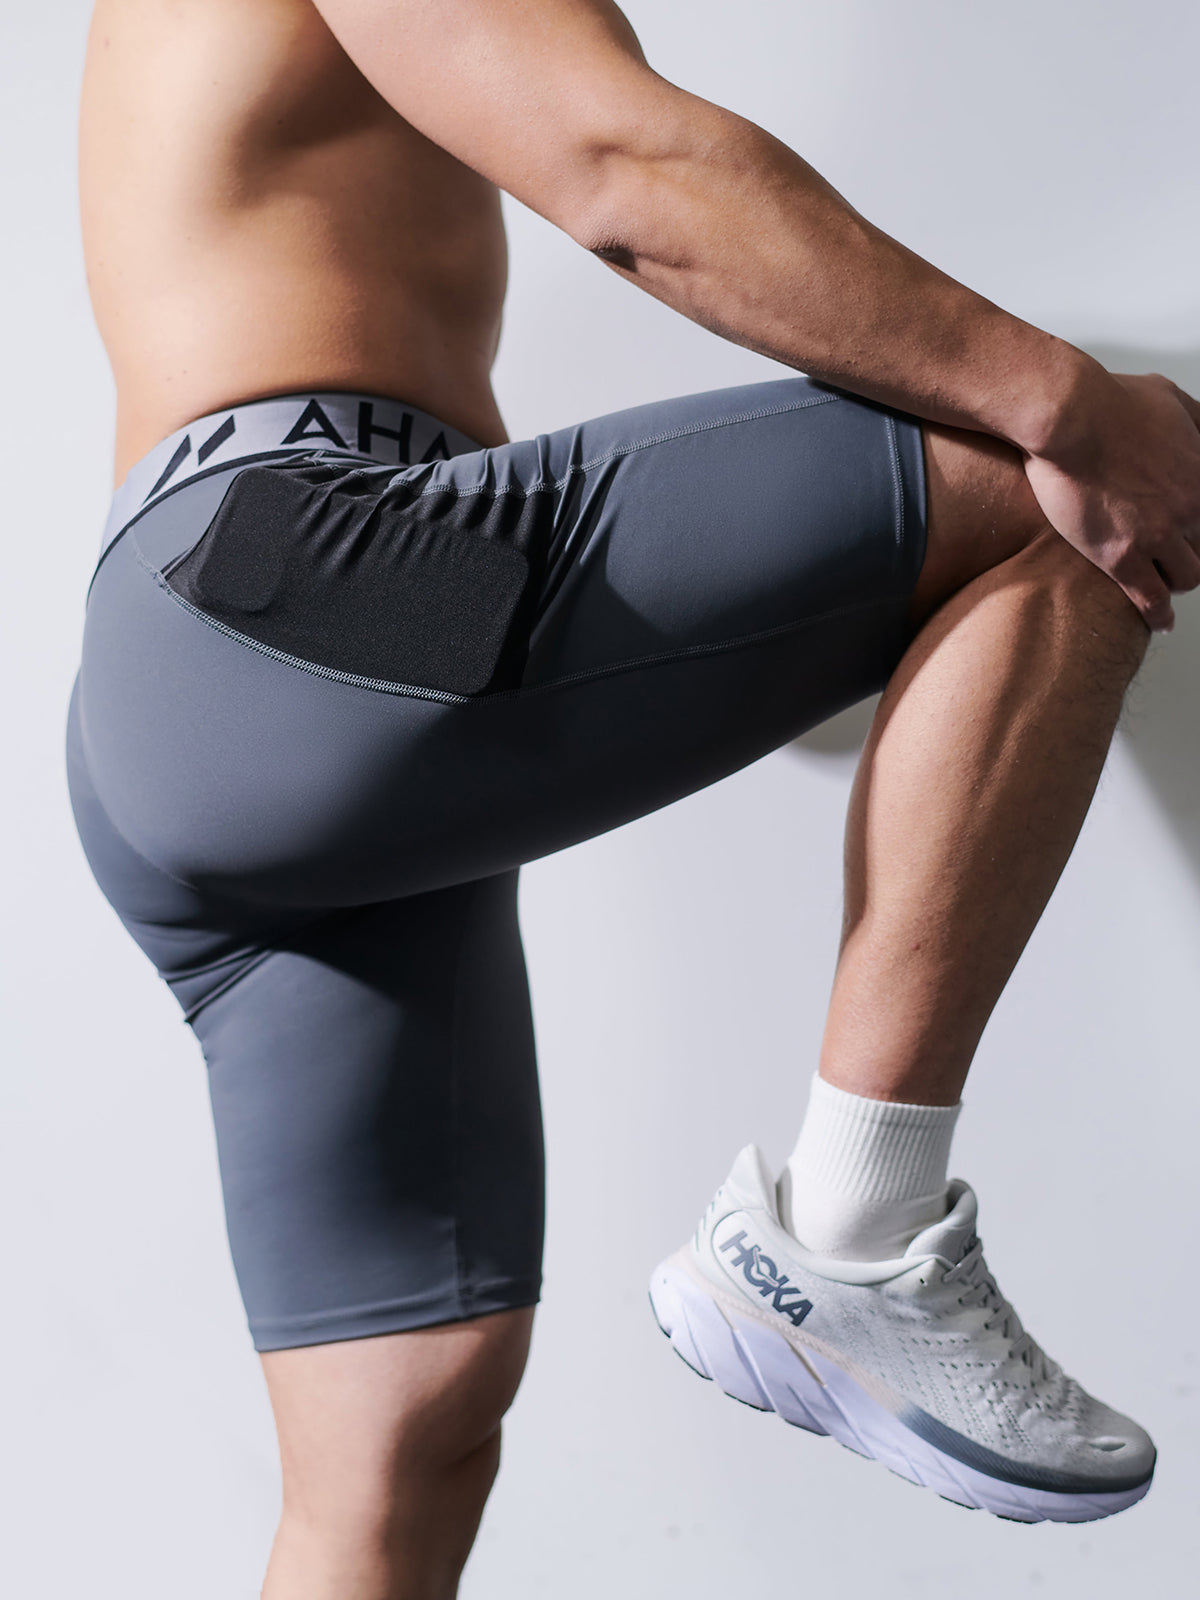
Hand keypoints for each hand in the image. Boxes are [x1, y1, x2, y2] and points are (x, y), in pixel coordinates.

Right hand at [1022, 369, 1199, 631]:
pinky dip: (1159, 616)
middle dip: (1194, 553)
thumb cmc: (1108, 400)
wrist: (1067, 417)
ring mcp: (1157, 534)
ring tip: (1163, 584)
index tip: (1197, 533)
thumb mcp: (1171, 396)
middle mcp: (1190, 506)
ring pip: (1187, 577)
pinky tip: (1159, 622)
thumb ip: (1197, 420)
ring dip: (1177, 581)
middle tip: (1178, 557)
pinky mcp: (1120, 556)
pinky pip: (1151, 600)